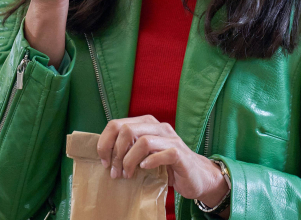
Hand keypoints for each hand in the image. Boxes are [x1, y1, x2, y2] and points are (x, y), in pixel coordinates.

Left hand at [96, 116, 229, 206]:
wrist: (196, 177)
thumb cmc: (167, 166)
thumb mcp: (145, 155)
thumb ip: (129, 149)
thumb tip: (104, 156)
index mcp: (147, 124)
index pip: (117, 124)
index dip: (105, 143)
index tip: (104, 162)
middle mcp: (158, 127)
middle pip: (127, 130)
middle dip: (116, 154)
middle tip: (116, 173)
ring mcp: (170, 139)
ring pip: (142, 141)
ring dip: (129, 161)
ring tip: (128, 175)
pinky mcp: (180, 153)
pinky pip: (163, 153)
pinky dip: (150, 162)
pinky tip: (145, 169)